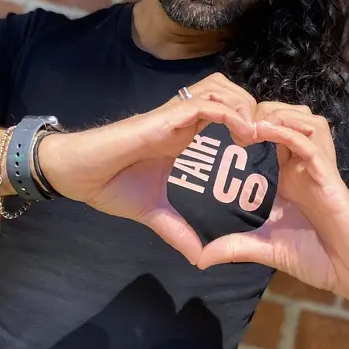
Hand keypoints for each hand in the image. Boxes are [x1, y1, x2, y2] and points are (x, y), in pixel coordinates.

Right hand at [38, 75, 254, 263]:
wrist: (77, 175)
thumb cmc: (109, 185)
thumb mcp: (154, 214)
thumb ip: (178, 231)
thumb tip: (199, 259)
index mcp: (184, 137)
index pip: (226, 115)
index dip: (251, 124)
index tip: (271, 148)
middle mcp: (182, 121)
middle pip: (230, 93)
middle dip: (255, 108)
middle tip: (269, 135)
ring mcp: (173, 116)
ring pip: (220, 89)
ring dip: (244, 106)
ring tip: (259, 133)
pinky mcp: (163, 118)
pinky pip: (202, 104)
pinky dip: (227, 113)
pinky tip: (244, 133)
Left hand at [196, 103, 348, 303]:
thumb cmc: (317, 258)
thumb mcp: (267, 249)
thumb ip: (236, 247)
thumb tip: (201, 258)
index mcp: (290, 175)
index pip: (271, 133)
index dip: (248, 125)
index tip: (222, 131)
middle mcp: (304, 166)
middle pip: (288, 116)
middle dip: (262, 110)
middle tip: (236, 123)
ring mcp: (319, 170)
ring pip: (305, 120)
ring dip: (278, 115)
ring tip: (251, 123)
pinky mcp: (331, 179)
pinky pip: (311, 145)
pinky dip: (289, 133)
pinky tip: (266, 132)